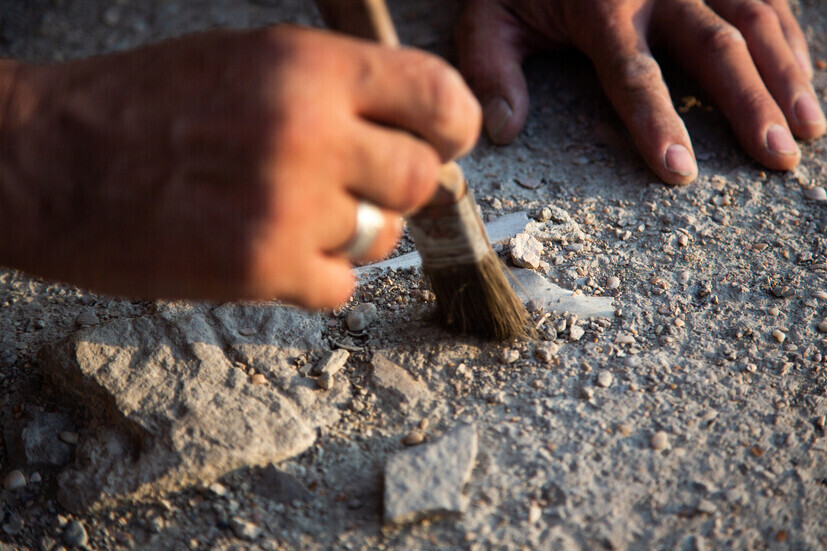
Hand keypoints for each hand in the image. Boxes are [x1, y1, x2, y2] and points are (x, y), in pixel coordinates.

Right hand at [0, 26, 479, 307]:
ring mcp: (289, 207)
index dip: (453, 125)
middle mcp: (310, 134)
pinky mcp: (262, 270)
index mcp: (309, 69)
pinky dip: (318, 276)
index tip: (444, 142)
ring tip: (293, 216)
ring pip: (383, 237)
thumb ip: (338, 95)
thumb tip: (411, 135)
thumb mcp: (249, 63)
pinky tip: (274, 252)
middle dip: (398, 188)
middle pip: (421, 178)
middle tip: (357, 187)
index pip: (439, 98)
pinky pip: (341, 285)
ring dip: (353, 234)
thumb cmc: (144, 106)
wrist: (49, 161)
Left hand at [457, 0, 826, 184]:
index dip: (657, 122)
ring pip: (755, 19)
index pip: (634, 73)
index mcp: (601, 5)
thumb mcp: (488, 16)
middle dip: (751, 104)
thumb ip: (490, 69)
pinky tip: (802, 80)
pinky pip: (764, 0)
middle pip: (715, 47)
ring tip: (809, 129)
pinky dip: (787, 41)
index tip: (680, 171)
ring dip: (787, 74)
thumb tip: (500, 131)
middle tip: (779, 157)